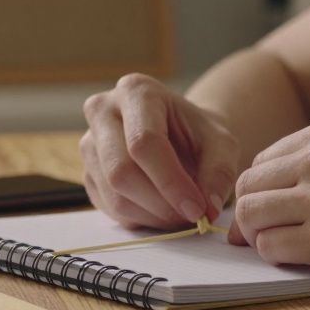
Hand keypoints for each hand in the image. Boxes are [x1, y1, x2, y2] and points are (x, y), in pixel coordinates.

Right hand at [81, 73, 240, 229]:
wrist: (181, 134)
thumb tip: (208, 207)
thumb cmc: (199, 133)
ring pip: (113, 194)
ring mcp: (89, 142)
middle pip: (121, 170)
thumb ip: (219, 172)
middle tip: (191, 216)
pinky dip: (140, 218)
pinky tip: (162, 210)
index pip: (143, 142)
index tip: (197, 209)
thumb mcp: (222, 143)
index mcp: (136, 91)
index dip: (170, 182)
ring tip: (180, 213)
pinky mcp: (87, 172)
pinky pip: (108, 207)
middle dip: (160, 203)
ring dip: (152, 216)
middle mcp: (103, 110)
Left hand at [229, 118, 309, 295]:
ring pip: (249, 218)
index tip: (281, 215)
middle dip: (254, 217)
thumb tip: (243, 211)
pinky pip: (270, 250)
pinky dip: (281, 259)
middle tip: (277, 238)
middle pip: (246, 189)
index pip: (259, 163)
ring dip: (263, 239)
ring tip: (297, 248)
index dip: (264, 195)